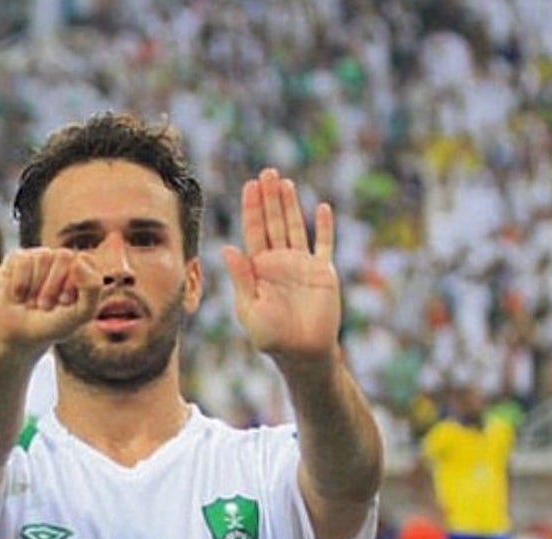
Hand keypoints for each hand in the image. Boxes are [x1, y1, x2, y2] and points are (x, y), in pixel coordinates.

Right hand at [0, 248, 101, 352]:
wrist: (18, 335)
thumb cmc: (53, 325)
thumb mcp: (80, 314)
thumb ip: (92, 289)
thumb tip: (79, 260)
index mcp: (82, 270)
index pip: (86, 260)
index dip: (74, 283)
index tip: (65, 303)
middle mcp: (62, 259)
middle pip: (64, 255)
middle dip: (53, 286)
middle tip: (45, 306)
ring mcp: (39, 256)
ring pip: (43, 257)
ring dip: (36, 288)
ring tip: (32, 302)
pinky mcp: (18, 257)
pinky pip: (23, 261)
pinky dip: (20, 284)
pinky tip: (18, 296)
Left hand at [220, 168, 339, 363]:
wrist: (302, 354)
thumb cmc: (271, 337)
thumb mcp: (249, 308)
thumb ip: (241, 278)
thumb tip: (227, 248)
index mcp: (258, 268)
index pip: (253, 230)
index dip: (251, 207)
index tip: (250, 184)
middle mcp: (279, 262)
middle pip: (273, 222)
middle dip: (269, 198)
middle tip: (267, 171)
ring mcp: (302, 265)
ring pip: (295, 227)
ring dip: (291, 205)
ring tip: (286, 182)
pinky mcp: (323, 273)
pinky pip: (324, 245)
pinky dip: (325, 227)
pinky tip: (322, 208)